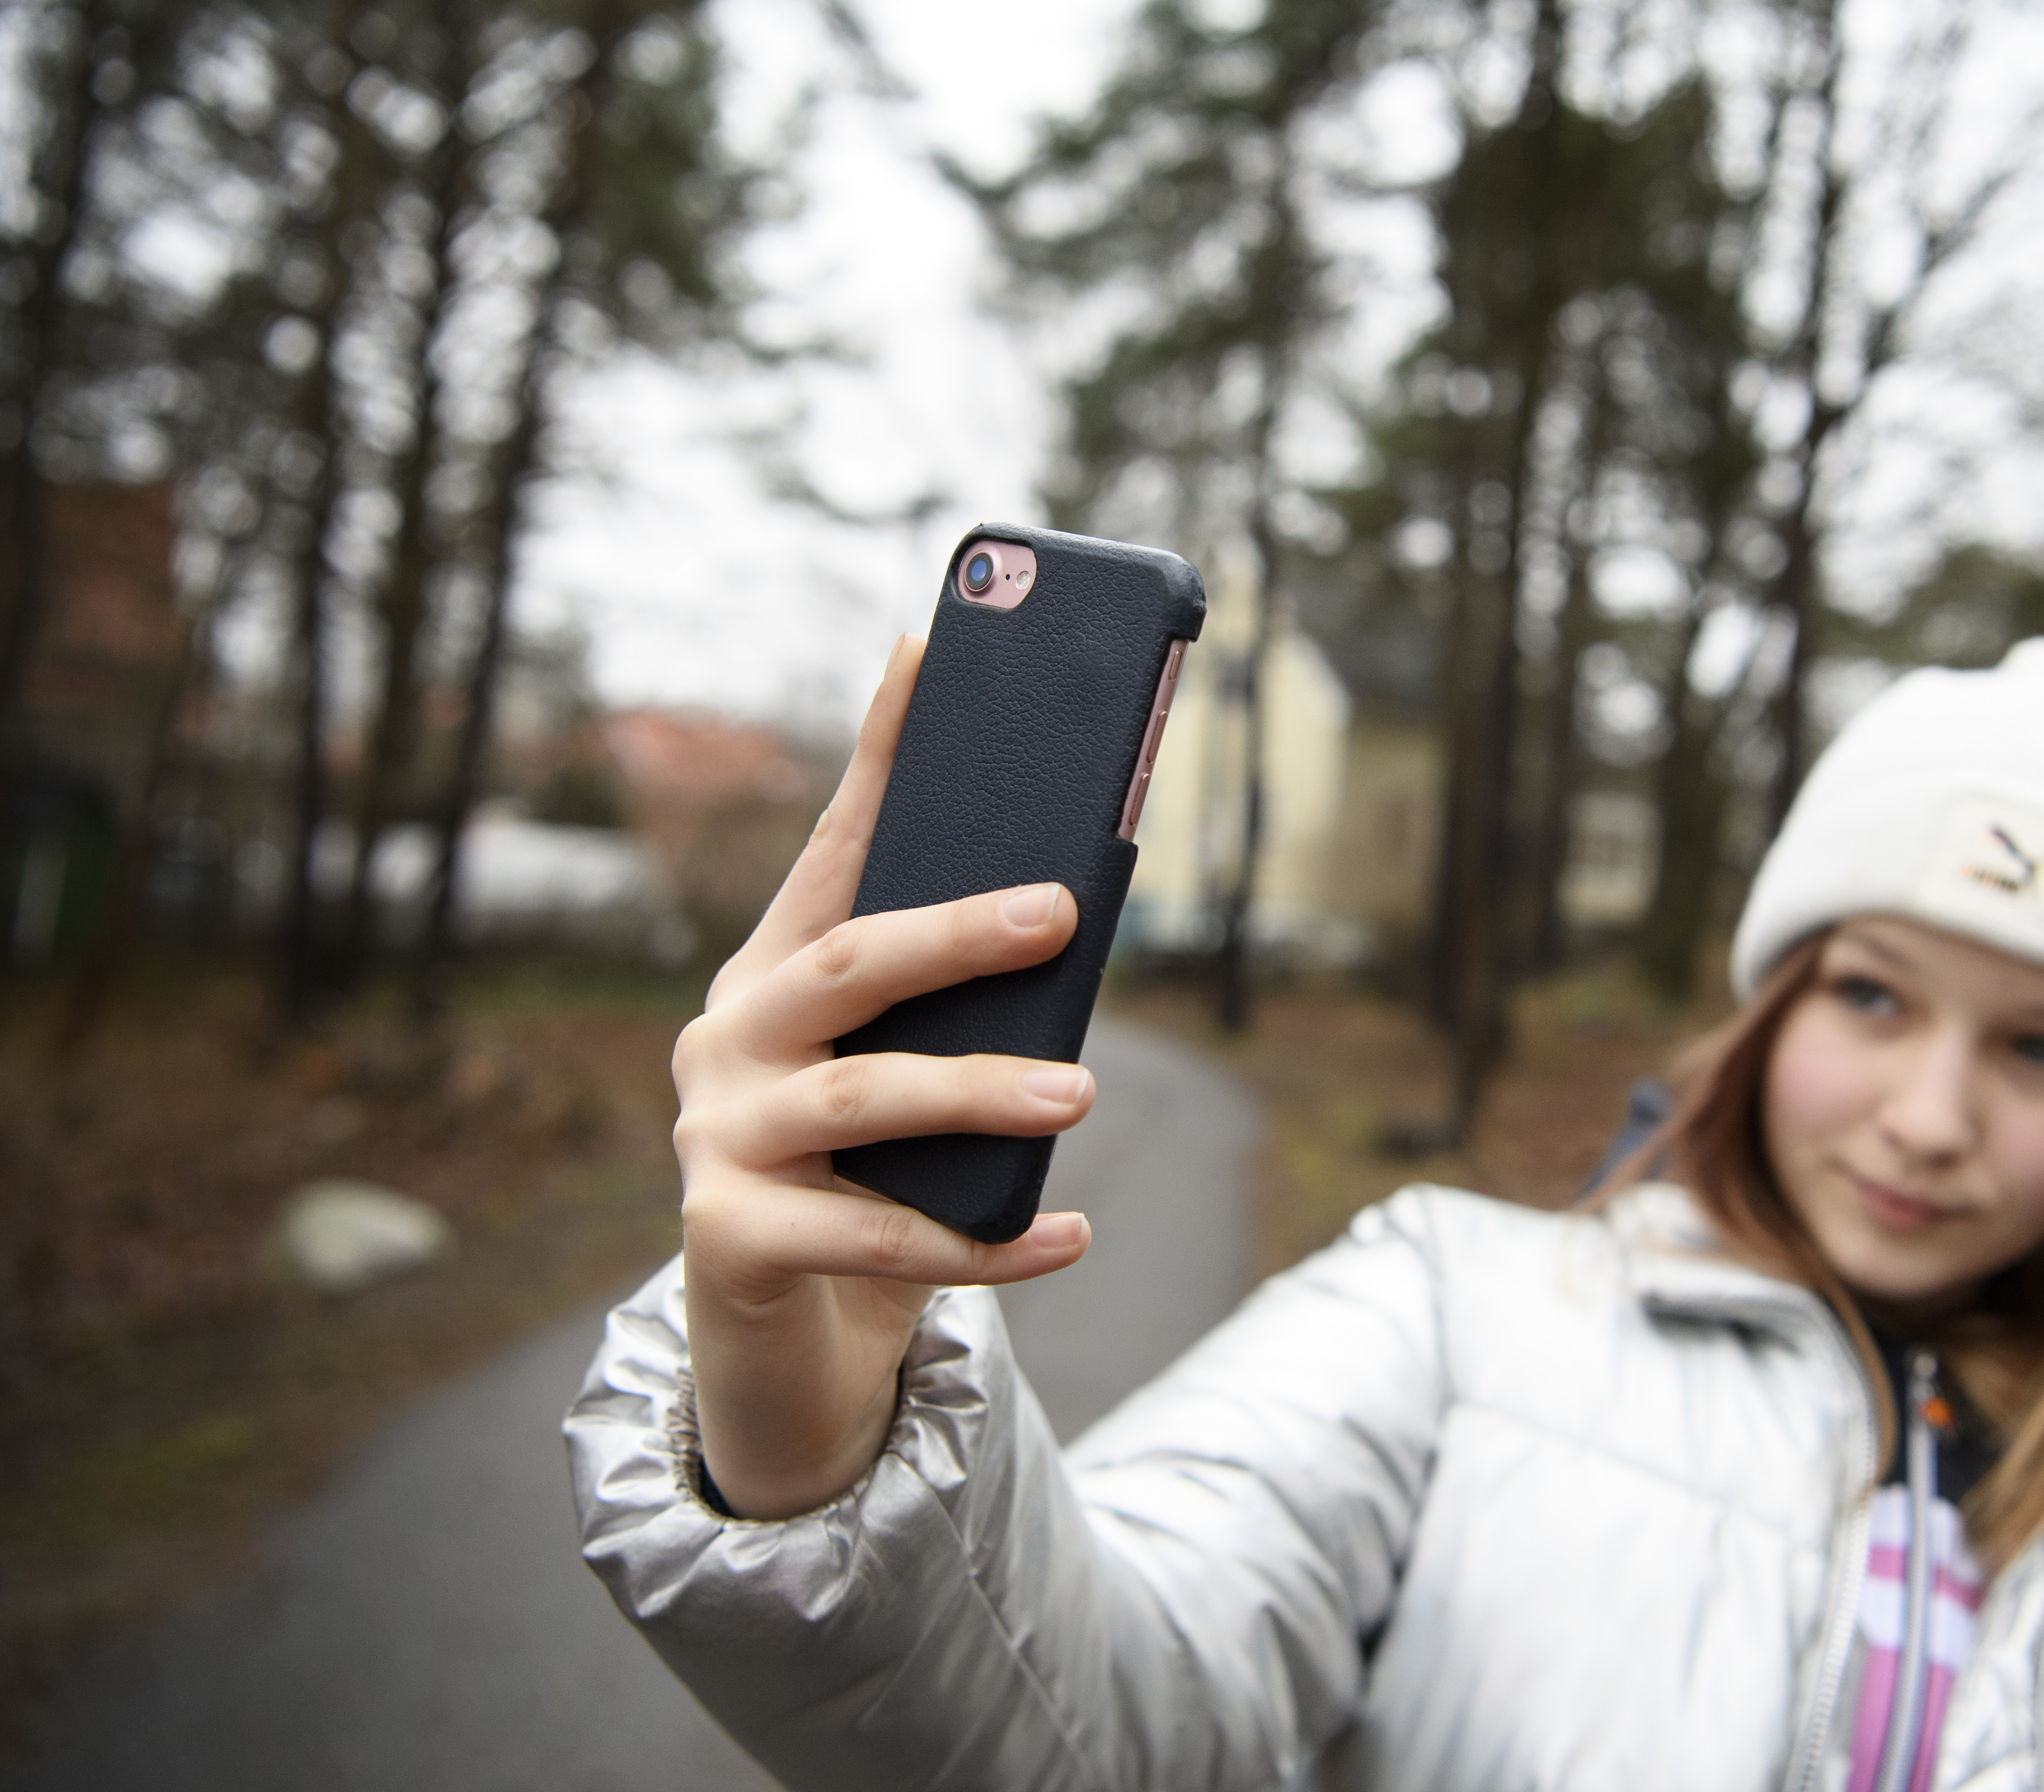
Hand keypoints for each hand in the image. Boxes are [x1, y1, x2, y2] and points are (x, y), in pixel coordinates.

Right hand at [672, 635, 1095, 1518]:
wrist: (780, 1339)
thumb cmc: (860, 1180)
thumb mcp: (900, 1075)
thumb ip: (953, 1006)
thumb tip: (1073, 898)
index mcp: (770, 977)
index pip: (833, 849)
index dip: (882, 755)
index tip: (930, 653)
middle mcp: (726, 1041)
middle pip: (846, 965)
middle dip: (955, 932)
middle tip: (1061, 911)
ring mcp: (716, 1140)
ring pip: (861, 1101)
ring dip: (979, 1092)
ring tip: (1081, 1092)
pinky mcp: (728, 1241)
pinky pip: (876, 1241)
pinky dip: (985, 1243)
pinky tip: (1068, 1234)